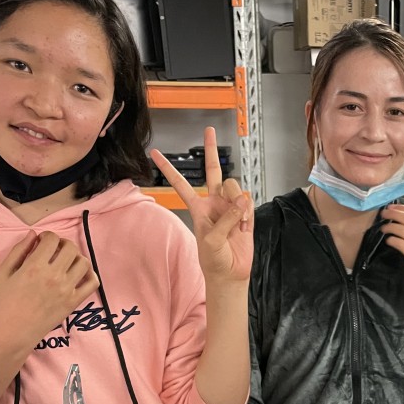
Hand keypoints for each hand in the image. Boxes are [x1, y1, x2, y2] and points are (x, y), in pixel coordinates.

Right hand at [0, 230, 98, 350]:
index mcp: (34, 267)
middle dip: (63, 243)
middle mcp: (53, 276)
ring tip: (67, 261)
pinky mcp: (74, 301)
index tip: (43, 241)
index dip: (47, 236)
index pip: (52, 239)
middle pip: (70, 247)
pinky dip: (90, 274)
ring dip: (77, 257)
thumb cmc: (5, 302)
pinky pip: (93, 283)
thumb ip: (18, 251)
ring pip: (84, 262)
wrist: (14, 331)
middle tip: (56, 249)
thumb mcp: (4, 272)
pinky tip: (79, 274)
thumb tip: (33, 234)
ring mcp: (66, 289)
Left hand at [152, 127, 251, 284]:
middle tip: (209, 130)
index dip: (169, 168)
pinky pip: (248, 203)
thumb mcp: (211, 239)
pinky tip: (244, 227)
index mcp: (198, 208)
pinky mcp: (245, 214)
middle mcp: (214, 202)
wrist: (230, 273)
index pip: (181, 184)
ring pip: (236, 188)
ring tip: (239, 223)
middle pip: (213, 170)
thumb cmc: (214, 259)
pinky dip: (248, 215)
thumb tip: (241, 201)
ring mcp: (230, 207)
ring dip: (239, 203)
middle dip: (211, 150)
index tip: (155, 153)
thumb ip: (226, 218)